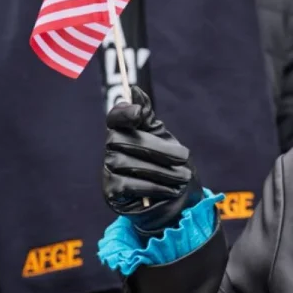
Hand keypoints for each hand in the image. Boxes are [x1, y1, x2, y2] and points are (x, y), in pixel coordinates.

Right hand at [103, 87, 202, 237]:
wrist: (176, 202)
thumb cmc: (171, 166)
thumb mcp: (165, 139)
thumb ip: (149, 118)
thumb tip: (135, 91)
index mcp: (126, 132)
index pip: (115, 117)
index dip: (122, 112)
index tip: (138, 113)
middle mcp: (112, 149)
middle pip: (124, 140)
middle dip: (159, 149)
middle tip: (184, 157)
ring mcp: (108, 170)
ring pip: (128, 163)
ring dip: (161, 171)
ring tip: (182, 177)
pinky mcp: (111, 191)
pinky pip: (128, 184)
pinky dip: (153, 186)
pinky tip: (170, 189)